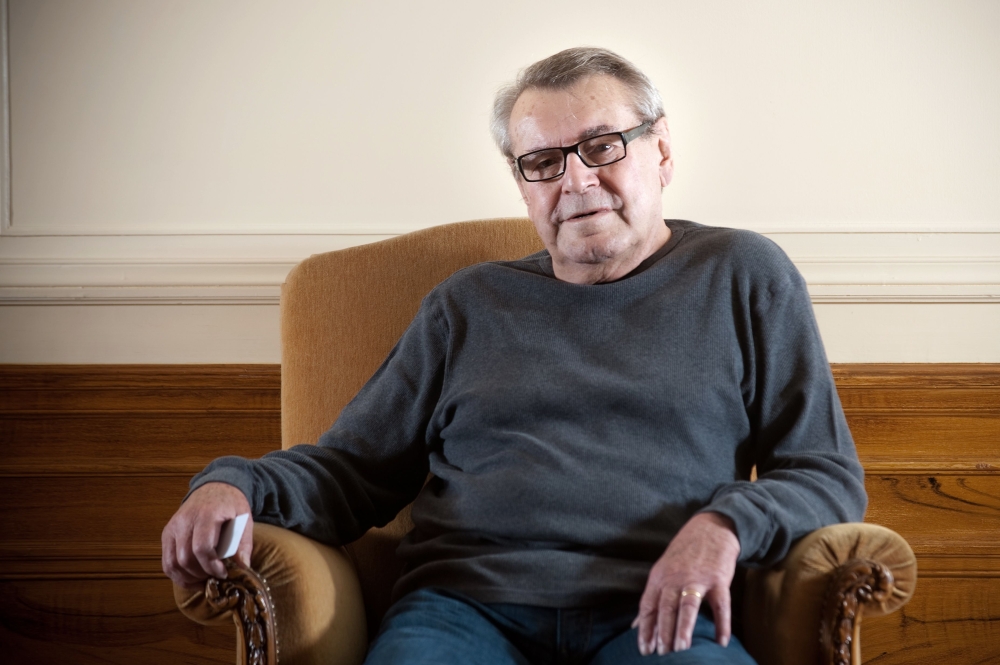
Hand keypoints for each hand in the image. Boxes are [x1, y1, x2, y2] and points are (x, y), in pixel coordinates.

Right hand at [161, 482, 252, 588]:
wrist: (214, 488)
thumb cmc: (230, 505)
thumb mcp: (244, 519)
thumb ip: (244, 543)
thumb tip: (243, 567)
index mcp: (206, 514)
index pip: (202, 547)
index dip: (211, 566)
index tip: (224, 573)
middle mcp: (184, 520)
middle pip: (185, 558)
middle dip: (201, 574)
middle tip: (216, 578)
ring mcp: (172, 527)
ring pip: (172, 563)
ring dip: (189, 578)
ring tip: (205, 580)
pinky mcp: (167, 534)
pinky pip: (167, 562)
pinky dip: (178, 576)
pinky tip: (193, 579)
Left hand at [633, 511, 740, 655]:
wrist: (711, 528)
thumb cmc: (684, 553)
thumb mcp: (662, 571)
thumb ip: (652, 598)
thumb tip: (635, 625)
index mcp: (659, 577)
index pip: (648, 605)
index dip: (645, 628)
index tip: (644, 649)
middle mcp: (675, 577)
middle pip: (665, 607)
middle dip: (662, 632)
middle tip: (661, 654)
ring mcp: (697, 578)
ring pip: (688, 605)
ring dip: (684, 628)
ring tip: (681, 649)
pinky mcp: (719, 578)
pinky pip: (721, 604)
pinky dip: (722, 624)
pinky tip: (721, 641)